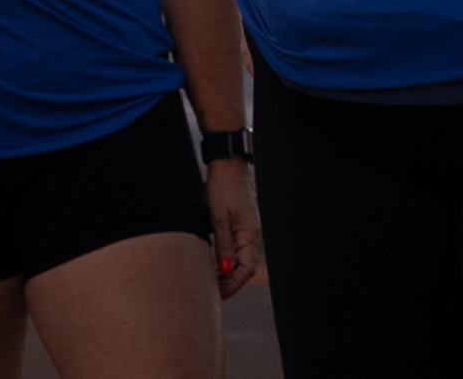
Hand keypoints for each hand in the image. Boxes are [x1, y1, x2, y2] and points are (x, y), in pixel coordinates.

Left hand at [208, 161, 260, 299]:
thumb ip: (222, 244)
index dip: (234, 284)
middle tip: (213, 294)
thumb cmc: (223, 188)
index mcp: (249, 235)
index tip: (220, 296)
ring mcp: (246, 231)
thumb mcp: (218, 217)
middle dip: (230, 283)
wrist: (227, 166)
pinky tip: (215, 265)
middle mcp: (251, 236)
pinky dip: (226, 261)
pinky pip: (236, 250)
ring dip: (228, 273)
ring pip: (240, 260)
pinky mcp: (239, 227)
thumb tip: (225, 270)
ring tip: (211, 283)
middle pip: (244, 268)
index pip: (246, 269)